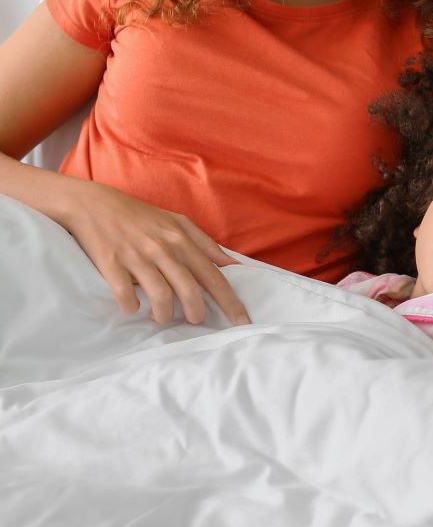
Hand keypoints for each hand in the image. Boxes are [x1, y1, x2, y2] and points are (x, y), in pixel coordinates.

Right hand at [58, 180, 249, 325]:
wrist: (94, 204)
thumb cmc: (141, 216)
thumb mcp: (177, 222)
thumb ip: (205, 244)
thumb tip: (232, 264)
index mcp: (182, 240)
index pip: (214, 276)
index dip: (230, 301)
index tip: (244, 322)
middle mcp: (163, 249)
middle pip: (190, 289)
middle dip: (197, 312)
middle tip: (196, 321)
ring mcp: (137, 257)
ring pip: (161, 296)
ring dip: (165, 314)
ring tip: (163, 317)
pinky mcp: (111, 263)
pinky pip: (126, 294)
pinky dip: (131, 307)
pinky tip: (133, 308)